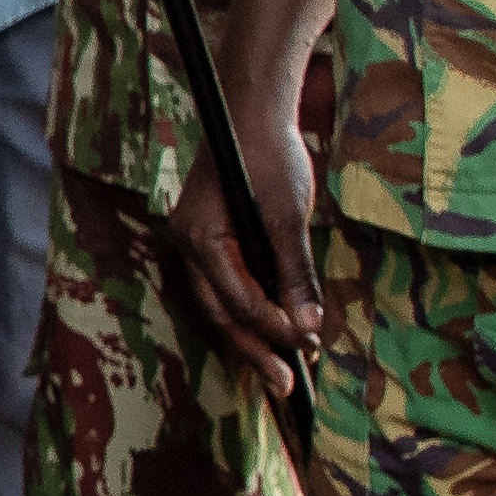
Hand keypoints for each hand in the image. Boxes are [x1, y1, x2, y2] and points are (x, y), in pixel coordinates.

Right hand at [165, 93, 325, 380]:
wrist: (251, 110)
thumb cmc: (269, 154)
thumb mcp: (289, 217)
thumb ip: (295, 274)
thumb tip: (308, 326)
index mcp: (199, 240)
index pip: (238, 302)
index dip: (273, 331)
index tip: (307, 349)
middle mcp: (187, 246)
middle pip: (220, 316)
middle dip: (255, 352)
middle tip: (287, 386)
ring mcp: (194, 244)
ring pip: (220, 306)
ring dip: (254, 335)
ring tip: (286, 365)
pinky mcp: (208, 239)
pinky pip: (226, 286)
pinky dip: (252, 308)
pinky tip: (276, 326)